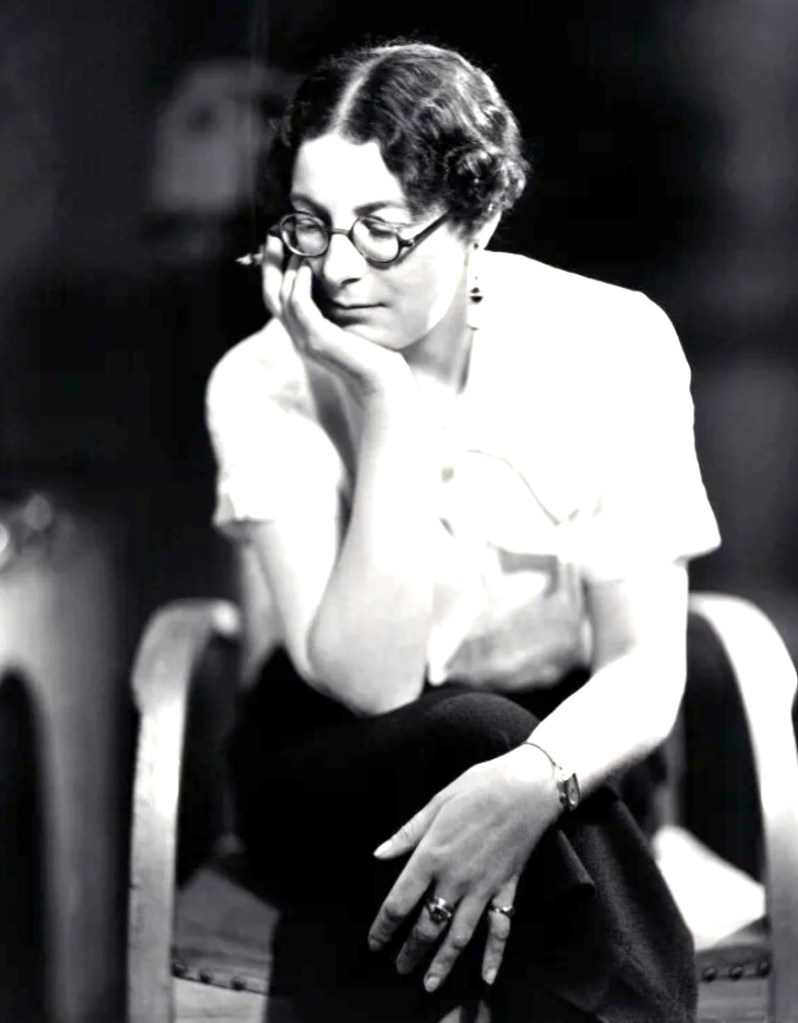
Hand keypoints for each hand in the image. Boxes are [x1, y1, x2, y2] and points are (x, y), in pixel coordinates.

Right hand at [260, 235, 408, 398]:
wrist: (381, 383)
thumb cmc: (372, 355)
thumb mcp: (350, 327)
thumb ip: (337, 311)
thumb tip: (338, 284)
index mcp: (303, 334)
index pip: (276, 300)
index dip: (272, 272)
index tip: (277, 245)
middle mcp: (298, 338)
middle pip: (272, 296)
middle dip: (272, 265)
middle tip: (276, 236)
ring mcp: (305, 340)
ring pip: (283, 297)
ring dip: (288, 269)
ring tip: (298, 247)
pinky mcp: (318, 340)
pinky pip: (300, 306)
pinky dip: (299, 284)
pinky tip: (306, 266)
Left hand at [368, 745, 560, 991]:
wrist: (528, 787)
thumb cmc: (479, 787)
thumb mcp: (437, 802)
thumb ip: (408, 833)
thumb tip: (378, 855)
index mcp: (432, 855)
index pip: (400, 902)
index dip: (384, 927)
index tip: (374, 943)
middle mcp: (455, 879)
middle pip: (428, 925)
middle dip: (412, 951)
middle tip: (399, 969)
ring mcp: (483, 887)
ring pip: (460, 935)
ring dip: (443, 962)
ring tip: (429, 984)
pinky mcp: (507, 889)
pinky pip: (500, 928)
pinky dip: (494, 954)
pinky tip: (486, 978)